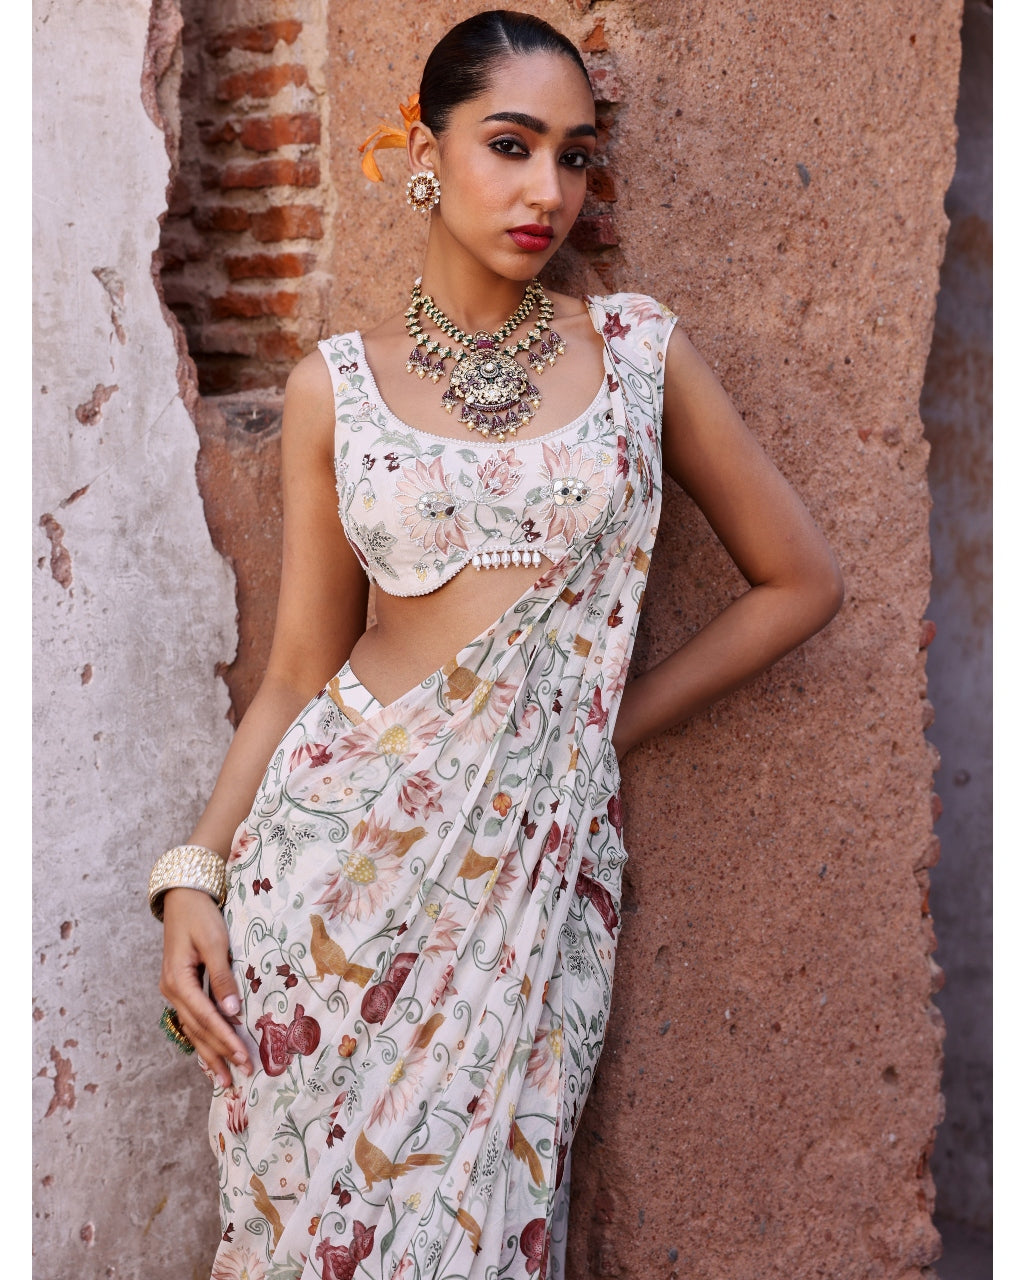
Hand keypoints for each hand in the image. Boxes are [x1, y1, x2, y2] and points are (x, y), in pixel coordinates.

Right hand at [159, 887, 251, 1086]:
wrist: (183, 897)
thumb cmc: (200, 916)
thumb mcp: (214, 943)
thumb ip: (222, 977)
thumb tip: (231, 1011)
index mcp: (178, 981)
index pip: (205, 1017)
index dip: (224, 1039)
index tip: (242, 1057)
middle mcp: (172, 990)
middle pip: (196, 1029)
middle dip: (218, 1054)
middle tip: (238, 1079)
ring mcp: (174, 990)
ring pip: (193, 1028)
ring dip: (209, 1053)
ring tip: (224, 1077)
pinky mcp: (181, 987)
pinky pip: (192, 1018)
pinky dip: (203, 1037)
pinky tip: (211, 1053)